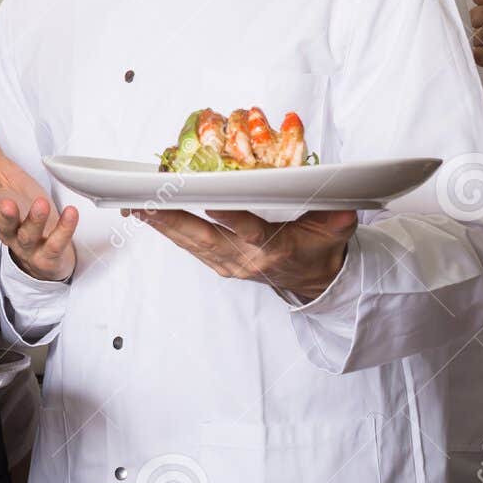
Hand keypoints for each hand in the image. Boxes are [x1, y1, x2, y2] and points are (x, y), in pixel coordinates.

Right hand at [0, 116, 77, 282]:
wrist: (41, 249)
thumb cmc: (24, 209)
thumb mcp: (7, 177)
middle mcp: (12, 228)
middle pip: (5, 223)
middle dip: (5, 214)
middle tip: (6, 203)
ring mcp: (30, 243)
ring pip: (28, 234)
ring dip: (35, 220)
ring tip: (41, 204)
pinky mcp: (49, 254)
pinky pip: (56, 243)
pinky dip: (64, 229)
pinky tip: (71, 215)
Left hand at [129, 207, 355, 299]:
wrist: (313, 280)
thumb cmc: (321, 248)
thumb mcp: (336, 231)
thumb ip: (337, 218)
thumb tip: (345, 207)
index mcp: (275, 248)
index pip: (251, 232)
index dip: (232, 219)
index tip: (212, 203)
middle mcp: (246, 259)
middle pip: (205, 239)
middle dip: (174, 220)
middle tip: (147, 202)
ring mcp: (229, 264)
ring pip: (190, 243)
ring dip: (162, 224)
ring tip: (136, 204)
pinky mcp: (218, 264)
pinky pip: (188, 246)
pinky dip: (167, 229)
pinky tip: (147, 214)